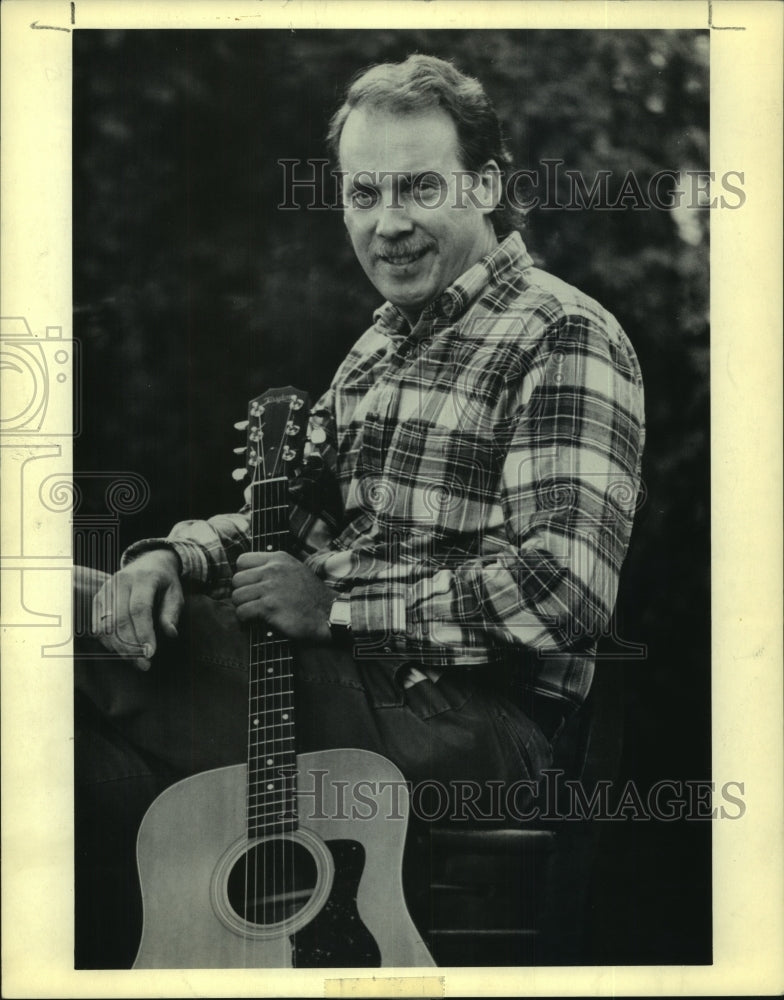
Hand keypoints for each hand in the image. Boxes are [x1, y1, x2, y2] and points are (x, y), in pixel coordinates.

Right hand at [92, 549, 183, 670]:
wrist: (149, 563)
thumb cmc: (165, 582)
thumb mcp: (176, 594)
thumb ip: (172, 613)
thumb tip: (170, 634)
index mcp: (143, 578)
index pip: (139, 609)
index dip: (144, 633)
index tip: (151, 654)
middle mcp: (121, 582)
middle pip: (119, 620)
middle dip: (131, 647)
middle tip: (144, 664)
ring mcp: (106, 590)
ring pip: (106, 625)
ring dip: (119, 649)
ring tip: (136, 662)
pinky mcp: (98, 598)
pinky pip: (97, 626)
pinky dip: (108, 642)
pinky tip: (123, 652)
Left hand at [232, 552, 332, 641]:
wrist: (328, 613)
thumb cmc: (312, 595)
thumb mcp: (296, 569)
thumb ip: (275, 566)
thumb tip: (250, 573)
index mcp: (279, 558)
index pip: (242, 560)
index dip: (243, 575)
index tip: (251, 586)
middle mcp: (273, 570)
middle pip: (237, 579)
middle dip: (241, 593)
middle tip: (250, 602)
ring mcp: (271, 588)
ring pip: (237, 596)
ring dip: (242, 607)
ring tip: (252, 612)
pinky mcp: (270, 607)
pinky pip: (243, 611)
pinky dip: (245, 619)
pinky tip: (254, 620)